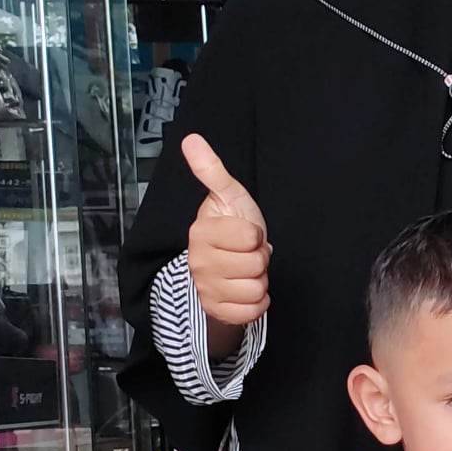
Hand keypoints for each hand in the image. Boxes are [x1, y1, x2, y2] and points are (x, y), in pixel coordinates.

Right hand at [183, 133, 270, 328]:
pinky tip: (246, 289)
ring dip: (259, 280)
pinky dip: (258, 302)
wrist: (227, 265)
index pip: (251, 237)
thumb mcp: (228, 196)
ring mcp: (206, 288)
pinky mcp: (217, 310)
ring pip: (256, 289)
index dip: (256, 235)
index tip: (245, 234)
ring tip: (246, 270)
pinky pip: (253, 311)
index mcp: (201, 233)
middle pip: (255, 265)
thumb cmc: (231, 228)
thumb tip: (192, 139)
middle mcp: (198, 262)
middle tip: (246, 253)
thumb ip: (212, 170)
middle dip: (259, 258)